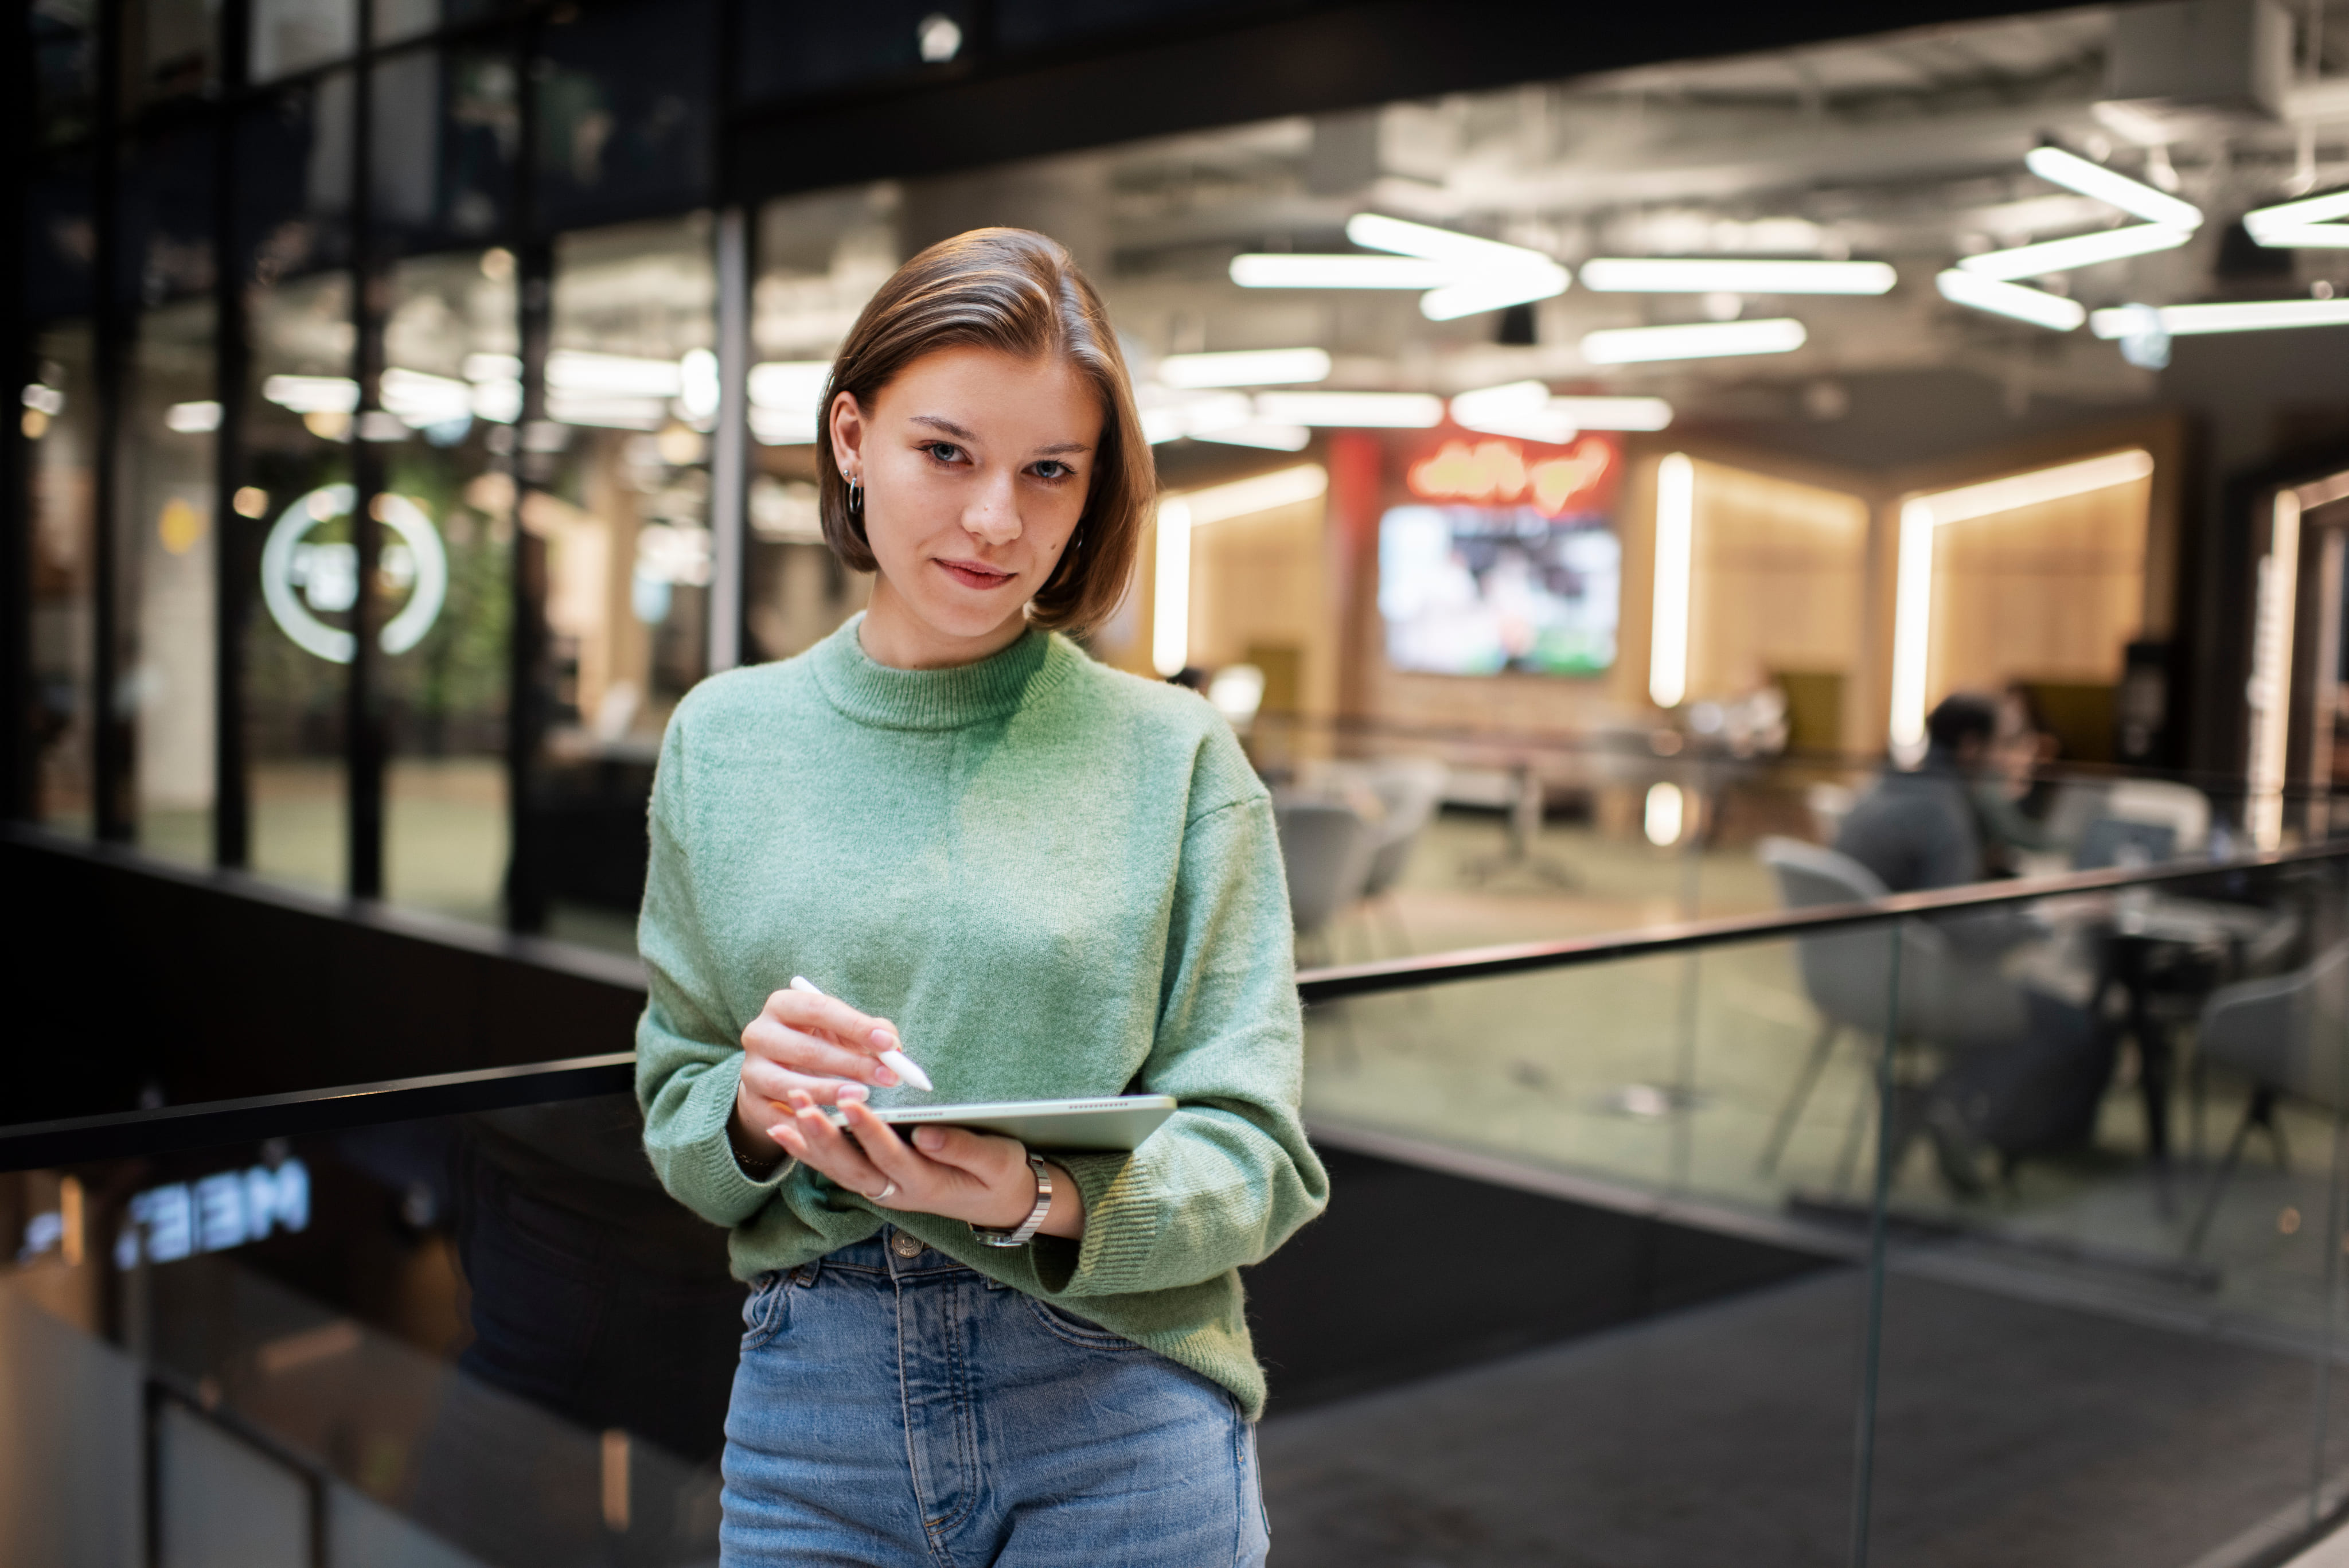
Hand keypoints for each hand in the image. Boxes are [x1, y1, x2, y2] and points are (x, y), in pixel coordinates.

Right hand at [731, 987, 904, 1162]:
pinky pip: (778, 1118)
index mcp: (783, 1005)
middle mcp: (759, 1034)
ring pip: (789, 1085)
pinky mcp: (750, 1102)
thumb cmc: (821, 1043)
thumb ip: (872, 1033)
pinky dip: (805, 1124)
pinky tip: (832, 1127)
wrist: (779, 1070)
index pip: (820, 1010)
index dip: (856, 1026)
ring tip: (863, 1097)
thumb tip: (894, 1049)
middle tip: (888, 1077)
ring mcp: (750, 1070)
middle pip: (806, 1050)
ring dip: (829, 1092)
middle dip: (851, 1064)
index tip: (888, 1043)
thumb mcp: (843, 1031)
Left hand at [767, 1089, 1084, 1237]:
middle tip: (800, 1104)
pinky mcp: (877, 1182)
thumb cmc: (1002, 1176)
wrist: (1002, 1204)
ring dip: (810, 1143)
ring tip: (784, 1114)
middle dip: (824, 1135)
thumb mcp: (997, 1162)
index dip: (868, 1129)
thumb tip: (926, 1132)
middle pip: (852, 1166)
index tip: (849, 1101)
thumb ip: (963, 1148)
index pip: (891, 1155)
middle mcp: (897, 1192)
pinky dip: (810, 1152)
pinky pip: (837, 1169)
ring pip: (838, 1170)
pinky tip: (786, 1131)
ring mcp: (884, 1190)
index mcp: (927, 1183)